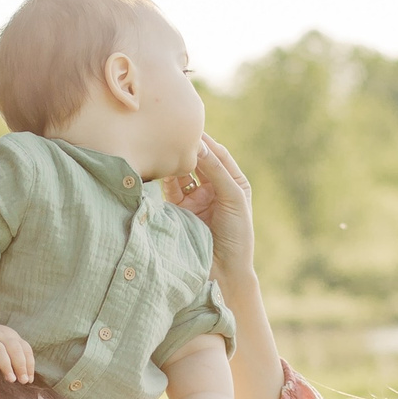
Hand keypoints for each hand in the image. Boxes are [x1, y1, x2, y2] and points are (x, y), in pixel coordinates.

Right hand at [0, 321, 34, 381]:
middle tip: (22, 381)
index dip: (29, 364)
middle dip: (20, 365)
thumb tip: (26, 379)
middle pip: (14, 348)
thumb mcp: (4, 344)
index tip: (29, 380)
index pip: (25, 348)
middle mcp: (0, 334)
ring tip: (11, 379)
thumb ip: (14, 357)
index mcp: (10, 335)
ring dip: (6, 365)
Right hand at [175, 135, 255, 290]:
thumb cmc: (237, 235)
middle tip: (175, 132)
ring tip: (167, 148)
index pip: (218, 154)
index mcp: (233, 182)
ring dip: (176, 162)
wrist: (223, 272)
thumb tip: (199, 146)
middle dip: (189, 148)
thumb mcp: (232, 198)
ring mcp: (195, 199)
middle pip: (199, 161)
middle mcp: (214, 188)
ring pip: (182, 173)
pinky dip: (165, 178)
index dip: (207, 141)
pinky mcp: (179, 210)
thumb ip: (216, 171)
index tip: (192, 126)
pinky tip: (161, 167)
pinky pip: (170, 188)